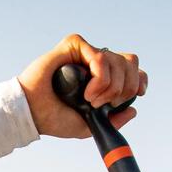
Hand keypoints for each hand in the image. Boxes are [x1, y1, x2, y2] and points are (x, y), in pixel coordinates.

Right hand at [17, 33, 147, 138]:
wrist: (32, 114)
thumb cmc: (55, 118)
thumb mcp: (89, 125)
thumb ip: (113, 120)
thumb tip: (134, 109)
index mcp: (101, 76)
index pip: (131, 68)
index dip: (139, 79)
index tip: (138, 94)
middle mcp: (95, 62)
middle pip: (130, 62)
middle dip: (126, 87)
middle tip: (106, 103)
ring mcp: (84, 52)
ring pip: (117, 60)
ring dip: (110, 86)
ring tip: (91, 100)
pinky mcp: (74, 46)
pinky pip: (100, 57)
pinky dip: (100, 78)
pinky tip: (87, 93)